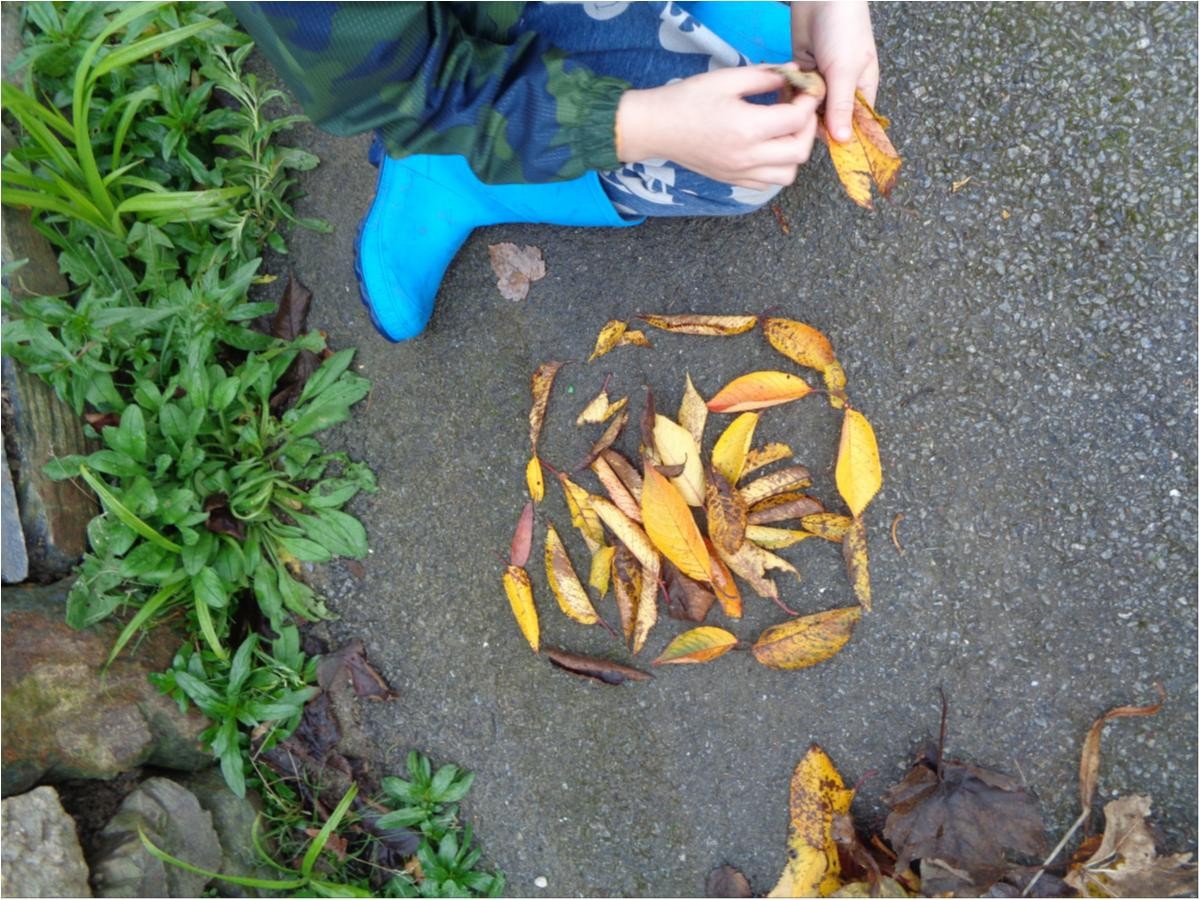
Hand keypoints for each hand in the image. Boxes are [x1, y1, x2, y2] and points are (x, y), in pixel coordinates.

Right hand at [615, 65, 819, 189]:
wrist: (656, 127)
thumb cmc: (687, 99)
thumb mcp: (726, 78)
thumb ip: (763, 76)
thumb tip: (791, 72)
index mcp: (747, 127)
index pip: (797, 119)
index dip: (809, 101)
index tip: (807, 89)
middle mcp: (746, 156)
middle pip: (799, 152)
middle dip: (808, 128)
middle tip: (801, 110)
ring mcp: (739, 173)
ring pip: (787, 174)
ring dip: (795, 153)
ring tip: (786, 132)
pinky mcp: (732, 180)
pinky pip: (767, 183)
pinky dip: (777, 168)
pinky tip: (769, 147)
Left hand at [791, 1, 878, 142]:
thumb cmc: (844, 29)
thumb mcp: (845, 70)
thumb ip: (841, 105)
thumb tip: (843, 141)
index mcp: (861, 91)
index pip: (852, 125)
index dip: (838, 137)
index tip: (820, 143)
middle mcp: (842, 89)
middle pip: (826, 120)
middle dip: (812, 121)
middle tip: (799, 116)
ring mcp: (821, 81)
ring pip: (807, 107)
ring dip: (798, 106)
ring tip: (790, 99)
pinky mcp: (802, 71)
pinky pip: (794, 92)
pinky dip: (788, 91)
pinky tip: (784, 86)